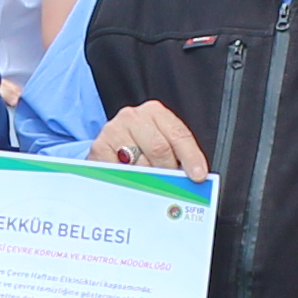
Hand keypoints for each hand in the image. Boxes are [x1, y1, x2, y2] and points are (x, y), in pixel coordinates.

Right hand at [90, 100, 211, 178]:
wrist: (110, 146)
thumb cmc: (140, 147)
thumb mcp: (161, 143)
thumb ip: (177, 156)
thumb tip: (193, 178)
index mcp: (155, 112)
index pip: (178, 134)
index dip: (190, 156)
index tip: (197, 175)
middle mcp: (134, 116)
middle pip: (159, 148)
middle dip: (168, 171)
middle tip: (170, 185)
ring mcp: (114, 130)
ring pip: (140, 163)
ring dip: (148, 179)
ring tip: (148, 183)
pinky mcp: (99, 148)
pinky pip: (121, 172)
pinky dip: (129, 181)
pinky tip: (131, 182)